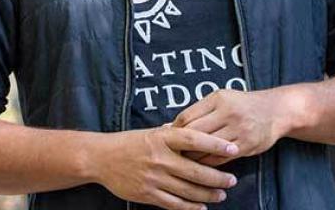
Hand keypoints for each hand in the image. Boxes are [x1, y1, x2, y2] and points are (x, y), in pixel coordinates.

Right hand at [92, 125, 239, 209]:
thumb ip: (174, 135)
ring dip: (207, 194)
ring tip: (221, 195)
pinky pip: (174, 204)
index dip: (215, 145)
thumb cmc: (129, 143)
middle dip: (217, 177)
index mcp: (162, 138)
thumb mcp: (151, 132)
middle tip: (232, 180)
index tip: (232, 149)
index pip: (194, 140)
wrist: (101, 158)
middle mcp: (159, 157)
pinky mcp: (147, 194)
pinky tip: (201, 207)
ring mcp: (153, 178)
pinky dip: (190, 207)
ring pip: (187, 190)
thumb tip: (199, 132)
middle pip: (195, 170)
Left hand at [173, 89, 289, 166]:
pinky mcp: (246, 146)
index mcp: (219, 99)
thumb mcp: (222, 98)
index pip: (187, 117)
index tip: (169, 138)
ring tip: (185, 161)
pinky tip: (202, 164)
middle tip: (173, 153)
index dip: (174, 130)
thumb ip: (198, 110)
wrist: (276, 111)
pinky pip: (220, 159)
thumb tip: (170, 126)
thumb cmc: (243, 104)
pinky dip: (208, 163)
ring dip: (193, 157)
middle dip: (181, 146)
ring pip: (206, 149)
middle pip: (194, 134)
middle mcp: (228, 113)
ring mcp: (238, 130)